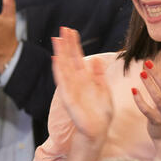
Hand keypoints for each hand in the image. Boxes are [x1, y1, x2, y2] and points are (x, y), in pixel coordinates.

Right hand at [52, 26, 113, 143]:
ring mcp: (70, 88)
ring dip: (60, 53)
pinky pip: (62, 81)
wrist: (97, 131)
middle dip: (66, 44)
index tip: (71, 31)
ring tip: (57, 39)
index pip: (78, 57)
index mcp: (85, 78)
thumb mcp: (104, 91)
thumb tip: (96, 59)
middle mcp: (76, 81)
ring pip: (64, 66)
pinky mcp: (68, 98)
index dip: (74, 44)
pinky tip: (56, 59)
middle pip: (69, 58)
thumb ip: (99, 75)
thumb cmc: (101, 114)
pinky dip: (59, 70)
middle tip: (62, 28)